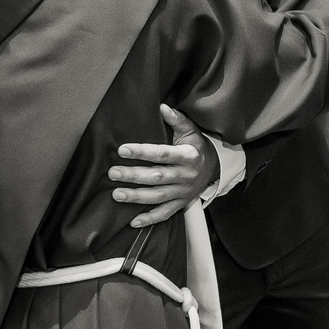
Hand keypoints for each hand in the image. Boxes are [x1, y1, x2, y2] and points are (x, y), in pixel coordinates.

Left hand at [110, 105, 219, 227]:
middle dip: (133, 175)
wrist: (215, 168)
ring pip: (157, 196)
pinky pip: (165, 214)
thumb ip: (177, 120)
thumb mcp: (191, 131)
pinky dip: (150, 219)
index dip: (142, 152)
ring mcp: (183, 192)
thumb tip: (162, 107)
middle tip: (113, 173)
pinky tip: (133, 221)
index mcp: (187, 156)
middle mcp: (185, 175)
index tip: (122, 150)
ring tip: (116, 194)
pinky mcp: (181, 204)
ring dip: (136, 197)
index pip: (161, 154)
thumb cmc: (197, 146)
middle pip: (156, 177)